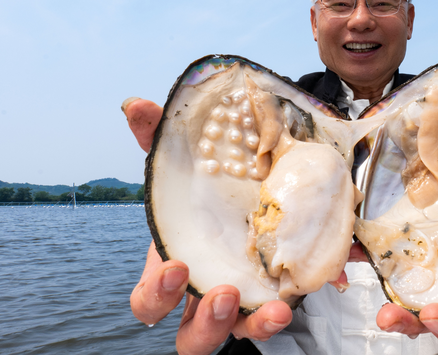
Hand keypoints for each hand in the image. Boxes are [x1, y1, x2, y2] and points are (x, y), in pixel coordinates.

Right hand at [124, 98, 292, 354]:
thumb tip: (136, 105)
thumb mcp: (189, 160)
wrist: (258, 180)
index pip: (149, 302)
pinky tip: (300, 293)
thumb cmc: (211, 183)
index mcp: (175, 267)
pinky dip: (285, 310)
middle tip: (225, 293)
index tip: (177, 268)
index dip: (157, 294)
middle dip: (205, 323)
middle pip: (190, 336)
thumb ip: (160, 137)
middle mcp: (205, 293)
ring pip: (235, 335)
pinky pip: (275, 316)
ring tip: (273, 309)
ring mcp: (242, 301)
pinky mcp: (275, 294)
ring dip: (252, 327)